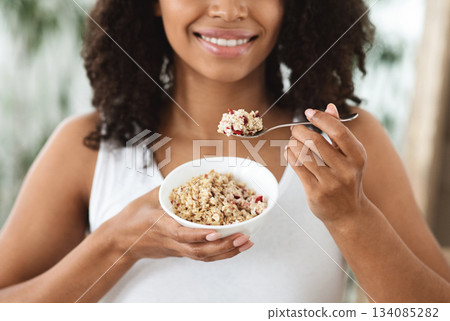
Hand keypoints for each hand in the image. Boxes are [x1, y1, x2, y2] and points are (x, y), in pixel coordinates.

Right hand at [103, 186, 253, 261]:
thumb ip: (169, 189)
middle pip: (199, 251)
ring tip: (247, 243)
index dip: (199, 235)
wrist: (119, 241)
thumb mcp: (148, 198)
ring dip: (227, 252)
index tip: (216, 232)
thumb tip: (191, 173)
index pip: (182, 235)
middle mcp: (171, 241)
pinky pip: (202, 256)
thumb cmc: (133, 217)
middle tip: (244, 237)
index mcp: (161, 227)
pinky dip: (220, 254)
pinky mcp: (179, 253)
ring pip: (203, 256)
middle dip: (223, 246)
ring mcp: (176, 250)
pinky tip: (235, 247)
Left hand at [285, 103, 368, 223]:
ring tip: (292, 140)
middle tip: (295, 128)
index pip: (338, 131)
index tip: (308, 112)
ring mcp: (330, 182)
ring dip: (293, 143)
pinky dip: (290, 155)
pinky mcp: (315, 192)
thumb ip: (339, 131)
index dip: (321, 118)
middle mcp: (346, 169)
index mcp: (357, 156)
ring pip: (303, 154)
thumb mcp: (350, 155)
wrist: (349, 213)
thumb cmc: (347, 178)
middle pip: (316, 141)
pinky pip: (297, 168)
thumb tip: (329, 107)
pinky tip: (289, 151)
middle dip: (300, 131)